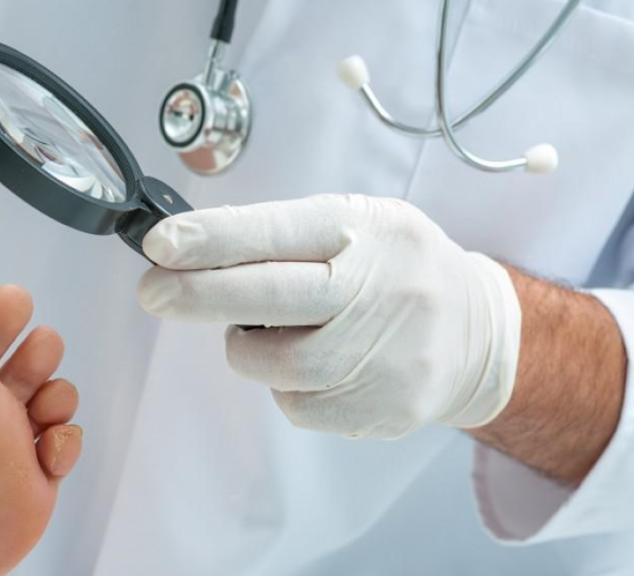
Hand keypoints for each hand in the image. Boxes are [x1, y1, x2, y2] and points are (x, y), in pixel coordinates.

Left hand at [137, 194, 521, 437]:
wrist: (479, 333)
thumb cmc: (397, 269)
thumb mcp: (356, 224)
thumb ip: (282, 236)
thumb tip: (191, 253)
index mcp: (367, 230)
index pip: (277, 231)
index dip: (212, 240)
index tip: (160, 244)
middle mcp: (378, 289)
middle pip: (269, 297)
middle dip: (198, 295)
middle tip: (153, 292)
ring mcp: (384, 354)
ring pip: (274, 362)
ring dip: (248, 347)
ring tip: (270, 329)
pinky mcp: (381, 407)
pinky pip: (297, 403)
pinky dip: (287, 384)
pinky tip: (317, 362)